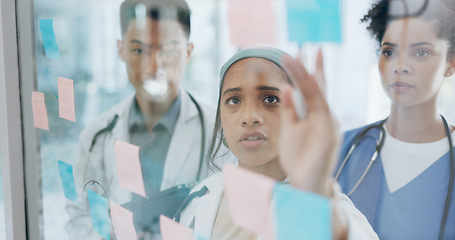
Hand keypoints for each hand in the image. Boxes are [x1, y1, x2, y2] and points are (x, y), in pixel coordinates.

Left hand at [279, 49, 340, 196]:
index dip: (305, 70)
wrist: (307, 185)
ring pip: (318, 95)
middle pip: (316, 87)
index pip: (311, 88)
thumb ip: (289, 109)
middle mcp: (325, 117)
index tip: (299, 52)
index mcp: (315, 115)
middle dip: (308, 67)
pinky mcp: (328, 134)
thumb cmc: (300, 157)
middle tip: (307, 46)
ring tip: (299, 57)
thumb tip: (285, 87)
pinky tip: (310, 80)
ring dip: (307, 75)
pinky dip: (317, 94)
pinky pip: (322, 111)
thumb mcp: (289, 129)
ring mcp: (328, 125)